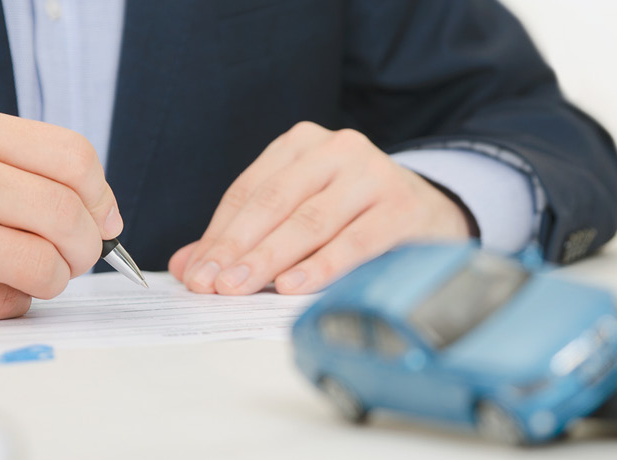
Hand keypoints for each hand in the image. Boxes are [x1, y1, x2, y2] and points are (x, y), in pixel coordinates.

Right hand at [0, 110, 121, 320]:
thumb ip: (40, 173)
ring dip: (54, 280)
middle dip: (86, 247)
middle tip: (76, 258)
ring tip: (36, 274)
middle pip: (64, 214)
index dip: (101, 197)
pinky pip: (4, 304)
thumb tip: (108, 220)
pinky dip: (11, 303)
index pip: (73, 157)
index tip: (100, 219)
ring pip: (42, 265)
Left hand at [168, 121, 470, 294]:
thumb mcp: (297, 214)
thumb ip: (243, 237)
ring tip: (239, 289)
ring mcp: (372, 175)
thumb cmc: (353, 215)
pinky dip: (321, 266)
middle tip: (210, 285)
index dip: (218, 234)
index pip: (249, 191)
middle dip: (237, 247)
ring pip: (309, 221)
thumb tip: (185, 266)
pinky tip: (293, 286)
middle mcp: (338, 149)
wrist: (431, 213)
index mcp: (302, 143)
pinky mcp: (401, 208)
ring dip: (270, 259)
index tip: (194, 273)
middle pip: (274, 203)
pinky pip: (353, 241)